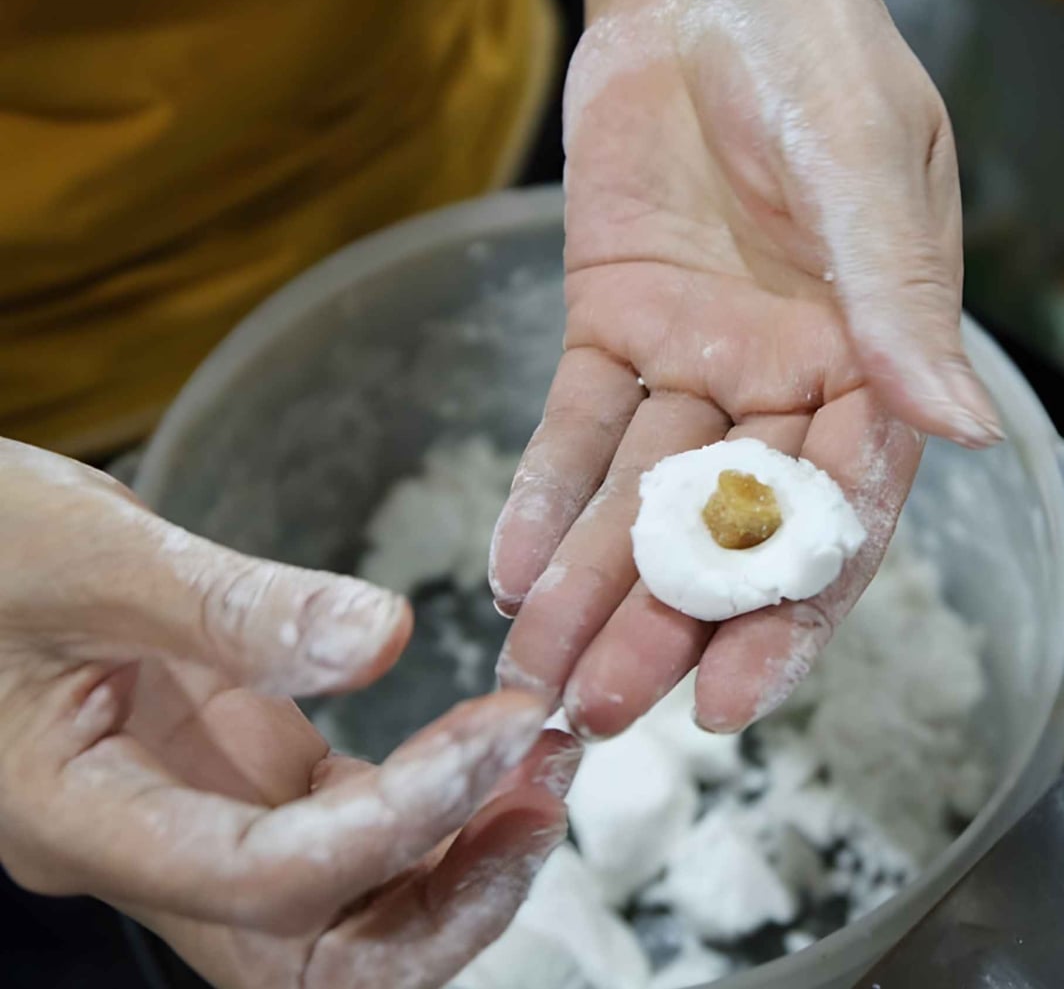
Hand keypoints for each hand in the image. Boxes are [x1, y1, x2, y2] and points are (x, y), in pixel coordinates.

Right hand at [0, 439, 577, 988]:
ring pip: (345, 919)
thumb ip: (231, 605)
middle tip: (543, 794)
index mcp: (84, 817)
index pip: (262, 877)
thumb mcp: (87, 552)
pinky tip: (490, 744)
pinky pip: (351, 840)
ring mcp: (204, 827)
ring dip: (457, 861)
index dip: (395, 823)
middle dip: (448, 898)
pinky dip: (433, 809)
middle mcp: (152, 853)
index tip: (497, 735)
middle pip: (315, 960)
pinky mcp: (244, 786)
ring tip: (541, 765)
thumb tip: (385, 638)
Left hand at [490, 0, 998, 736]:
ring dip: (591, 582)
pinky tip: (510, 567)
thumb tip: (967, 430)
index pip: (837, 515)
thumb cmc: (820, 61)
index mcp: (876, 364)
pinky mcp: (617, 323)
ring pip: (643, 494)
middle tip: (604, 707)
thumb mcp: (871, 177)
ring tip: (538, 667)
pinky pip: (577, 423)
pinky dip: (543, 493)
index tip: (729, 700)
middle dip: (668, 621)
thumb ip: (903, 306)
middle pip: (728, 527)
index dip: (787, 613)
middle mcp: (790, 381)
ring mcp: (700, 358)